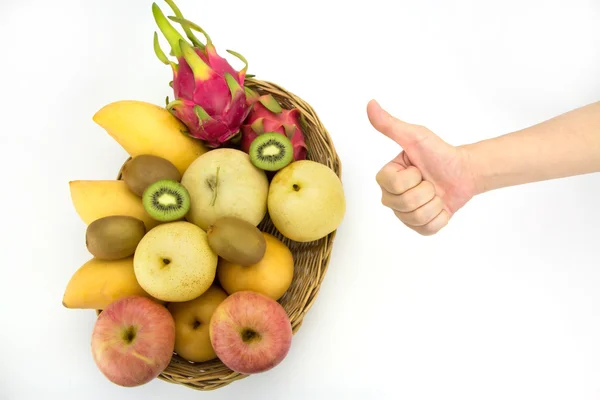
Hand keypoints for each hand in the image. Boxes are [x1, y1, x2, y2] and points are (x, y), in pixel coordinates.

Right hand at [367, 100, 477, 235]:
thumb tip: (370, 104)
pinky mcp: (420, 227)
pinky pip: (427, 229)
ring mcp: (404, 214)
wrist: (463, 171)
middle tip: (430, 180)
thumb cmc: (439, 153)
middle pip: (404, 204)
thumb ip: (390, 124)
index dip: (412, 177)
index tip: (418, 167)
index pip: (394, 186)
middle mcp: (391, 197)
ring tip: (436, 192)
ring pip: (416, 218)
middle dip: (426, 191)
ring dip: (434, 204)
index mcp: (386, 178)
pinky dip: (440, 217)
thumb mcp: (415, 136)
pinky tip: (440, 206)